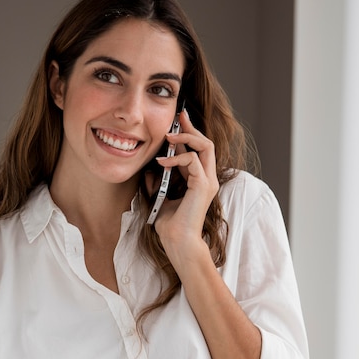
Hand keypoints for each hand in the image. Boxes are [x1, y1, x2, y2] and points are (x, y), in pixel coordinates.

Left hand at [152, 109, 218, 243]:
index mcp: (199, 180)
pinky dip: (177, 158)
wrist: (177, 241)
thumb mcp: (160, 197)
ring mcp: (208, 181)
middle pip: (206, 143)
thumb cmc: (170, 225)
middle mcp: (207, 178)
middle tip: (178, 117)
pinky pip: (193, 161)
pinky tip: (162, 162)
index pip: (198, 150)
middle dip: (191, 128)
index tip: (178, 121)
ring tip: (169, 137)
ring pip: (205, 146)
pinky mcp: (203, 185)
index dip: (189, 134)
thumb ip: (158, 182)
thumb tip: (150, 169)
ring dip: (186, 138)